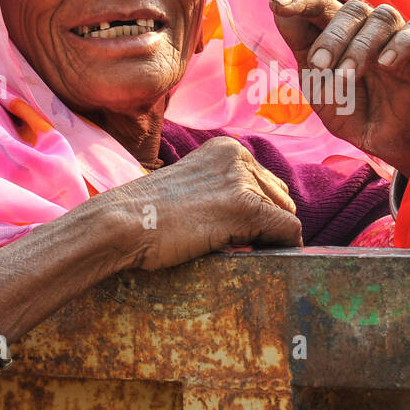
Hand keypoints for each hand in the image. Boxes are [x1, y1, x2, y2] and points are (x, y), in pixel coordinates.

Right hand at [101, 136, 302, 270]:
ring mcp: (242, 181)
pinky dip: (285, 249)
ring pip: (285, 216)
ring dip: (268, 238)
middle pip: (280, 198)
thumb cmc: (147, 214)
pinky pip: (288, 231)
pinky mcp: (245, 207)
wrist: (121, 223)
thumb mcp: (191, 187)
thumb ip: (223, 190)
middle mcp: (239, 157)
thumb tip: (259, 216)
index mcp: (227, 149)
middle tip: (237, 244)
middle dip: (266, 224)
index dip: (259, 213)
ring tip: (236, 250)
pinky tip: (267, 260)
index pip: (266, 183)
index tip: (239, 232)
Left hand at [269, 0, 409, 173]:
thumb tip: (279, 12)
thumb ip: (302, 49)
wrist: (383, 142)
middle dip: (331, 38)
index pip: (318, 2)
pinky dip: (400, 44)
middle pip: (349, 9)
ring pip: (380, 18)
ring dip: (359, 47)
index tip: (277, 6)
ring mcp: (395, 36)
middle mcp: (365, 26)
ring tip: (348, 77)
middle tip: (319, 66)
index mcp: (336, 30)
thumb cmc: (348, 109)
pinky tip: (386, 64)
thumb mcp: (317, 84)